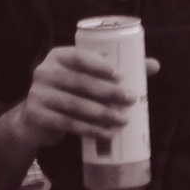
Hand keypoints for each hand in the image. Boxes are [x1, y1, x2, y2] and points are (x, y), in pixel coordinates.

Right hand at [15, 42, 146, 149]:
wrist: (35, 119)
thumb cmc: (69, 91)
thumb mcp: (85, 76)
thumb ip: (116, 70)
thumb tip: (154, 65)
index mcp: (58, 56)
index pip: (79, 56)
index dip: (100, 65)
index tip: (121, 75)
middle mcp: (44, 71)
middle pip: (80, 82)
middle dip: (108, 92)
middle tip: (130, 100)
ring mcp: (38, 94)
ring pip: (75, 104)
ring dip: (101, 113)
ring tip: (122, 120)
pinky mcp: (37, 116)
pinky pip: (67, 123)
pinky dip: (89, 129)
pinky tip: (105, 133)